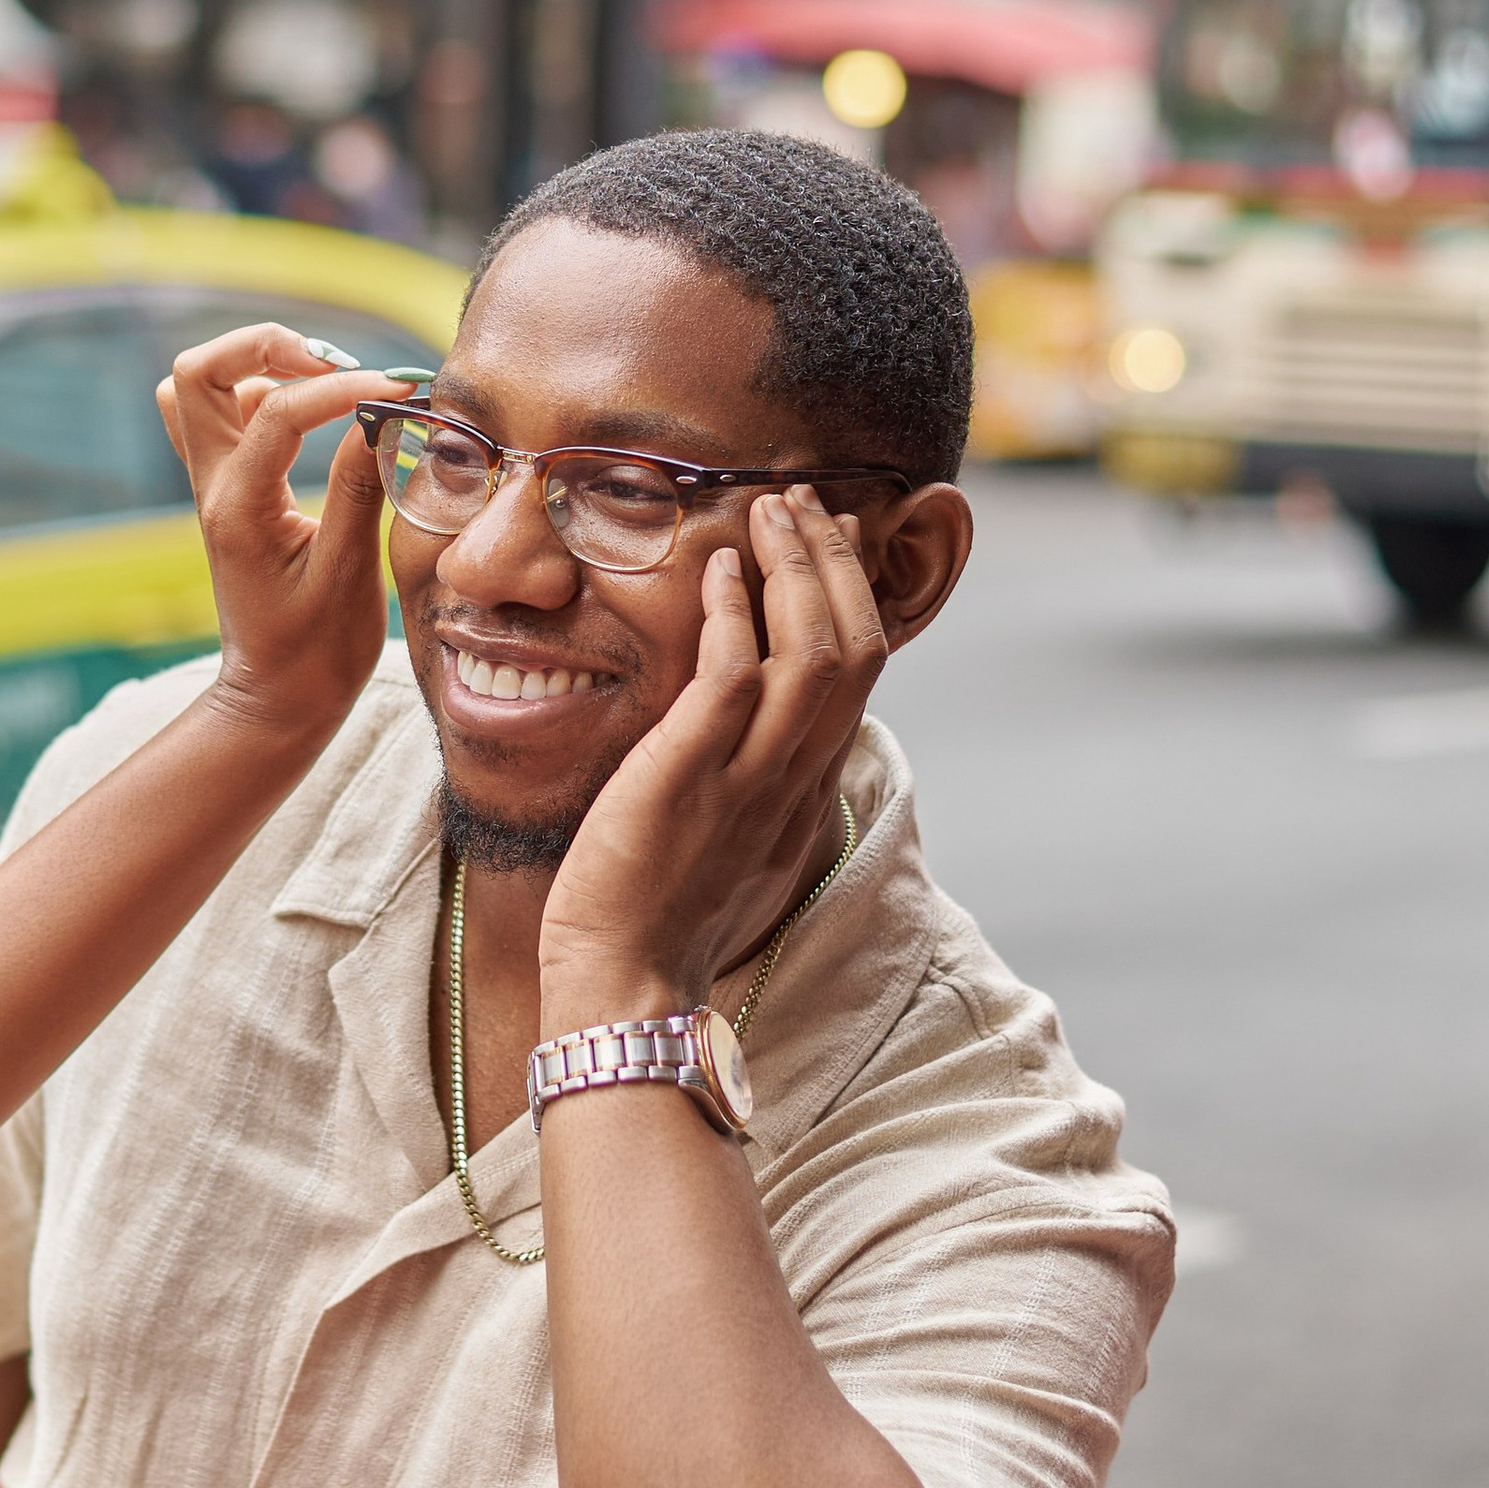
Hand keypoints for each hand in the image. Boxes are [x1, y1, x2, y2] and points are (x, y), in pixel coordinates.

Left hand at [158, 327, 413, 743]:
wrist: (277, 699)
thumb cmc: (316, 652)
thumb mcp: (349, 575)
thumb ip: (359, 489)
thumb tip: (383, 414)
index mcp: (238, 509)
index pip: (277, 412)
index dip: (343, 389)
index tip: (401, 394)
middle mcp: (213, 488)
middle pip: (196, 372)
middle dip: (266, 347)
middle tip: (335, 367)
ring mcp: (215, 488)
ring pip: (201, 387)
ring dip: (261, 368)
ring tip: (327, 387)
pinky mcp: (232, 492)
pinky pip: (225, 416)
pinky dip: (267, 396)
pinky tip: (318, 420)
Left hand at [538, 490, 884, 1019]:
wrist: (629, 985)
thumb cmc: (658, 917)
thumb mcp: (730, 840)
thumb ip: (750, 781)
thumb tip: (738, 728)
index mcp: (806, 789)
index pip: (859, 673)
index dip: (853, 595)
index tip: (832, 541)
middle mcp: (796, 777)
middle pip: (854, 646)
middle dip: (835, 562)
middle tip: (807, 502)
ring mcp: (751, 776)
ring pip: (813, 649)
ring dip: (796, 568)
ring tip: (772, 511)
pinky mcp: (693, 774)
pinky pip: (732, 673)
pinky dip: (732, 611)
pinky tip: (716, 569)